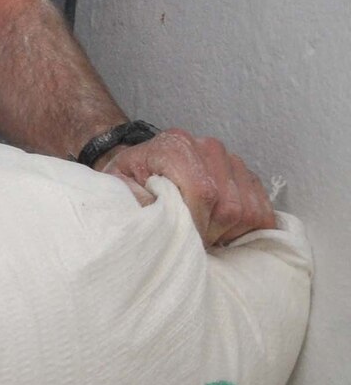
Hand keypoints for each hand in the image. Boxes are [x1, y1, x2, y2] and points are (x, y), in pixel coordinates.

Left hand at [98, 128, 274, 245]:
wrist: (141, 166)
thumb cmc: (129, 180)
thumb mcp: (119, 189)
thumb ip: (137, 199)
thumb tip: (163, 216)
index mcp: (175, 145)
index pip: (204, 192)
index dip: (197, 224)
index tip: (183, 240)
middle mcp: (208, 147)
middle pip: (229, 206)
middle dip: (210, 232)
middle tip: (190, 238)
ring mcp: (232, 159)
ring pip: (250, 211)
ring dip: (229, 233)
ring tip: (203, 232)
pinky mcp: (247, 176)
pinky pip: (264, 211)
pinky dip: (248, 229)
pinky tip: (223, 230)